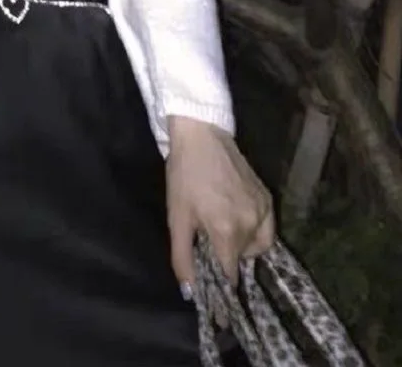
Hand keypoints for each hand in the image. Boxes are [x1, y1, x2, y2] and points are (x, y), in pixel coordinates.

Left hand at [166, 117, 273, 293]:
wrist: (202, 137)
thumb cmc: (184, 176)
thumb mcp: (177, 217)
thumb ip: (183, 256)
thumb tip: (190, 291)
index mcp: (227, 230)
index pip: (230, 275)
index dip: (223, 293)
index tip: (219, 310)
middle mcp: (252, 224)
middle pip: (242, 261)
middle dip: (226, 261)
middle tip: (208, 245)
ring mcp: (264, 210)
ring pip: (257, 248)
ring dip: (240, 248)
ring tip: (220, 231)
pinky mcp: (269, 199)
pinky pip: (266, 230)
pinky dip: (253, 233)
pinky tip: (236, 220)